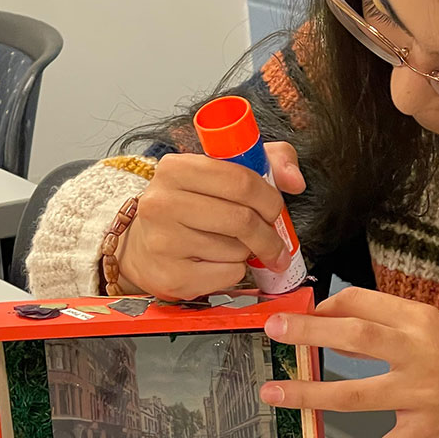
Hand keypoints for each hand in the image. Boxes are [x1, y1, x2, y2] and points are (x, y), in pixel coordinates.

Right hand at [113, 142, 304, 299]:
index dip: (269, 198)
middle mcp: (161, 203)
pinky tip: (215, 263)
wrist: (143, 247)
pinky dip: (233, 271)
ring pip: (236, 250)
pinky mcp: (170, 276)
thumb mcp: (225, 171)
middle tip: (275, 241)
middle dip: (269, 234)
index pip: (240, 181)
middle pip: (242, 219)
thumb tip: (295, 180)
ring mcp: (162, 241)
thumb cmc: (192, 206)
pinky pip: (227, 275)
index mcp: (175, 168)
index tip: (276, 210)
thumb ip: (270, 161)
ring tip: (230, 245)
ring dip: (246, 251)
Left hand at [259, 288, 438, 437]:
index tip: (304, 312)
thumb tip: (352, 326)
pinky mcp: (427, 428)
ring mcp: (422, 392)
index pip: (365, 302)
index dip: (328, 305)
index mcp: (424, 320)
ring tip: (276, 393)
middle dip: (307, 333)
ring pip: (355, 392)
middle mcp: (420, 351)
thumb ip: (403, 326)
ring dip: (310, 393)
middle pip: (353, 336)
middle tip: (275, 332)